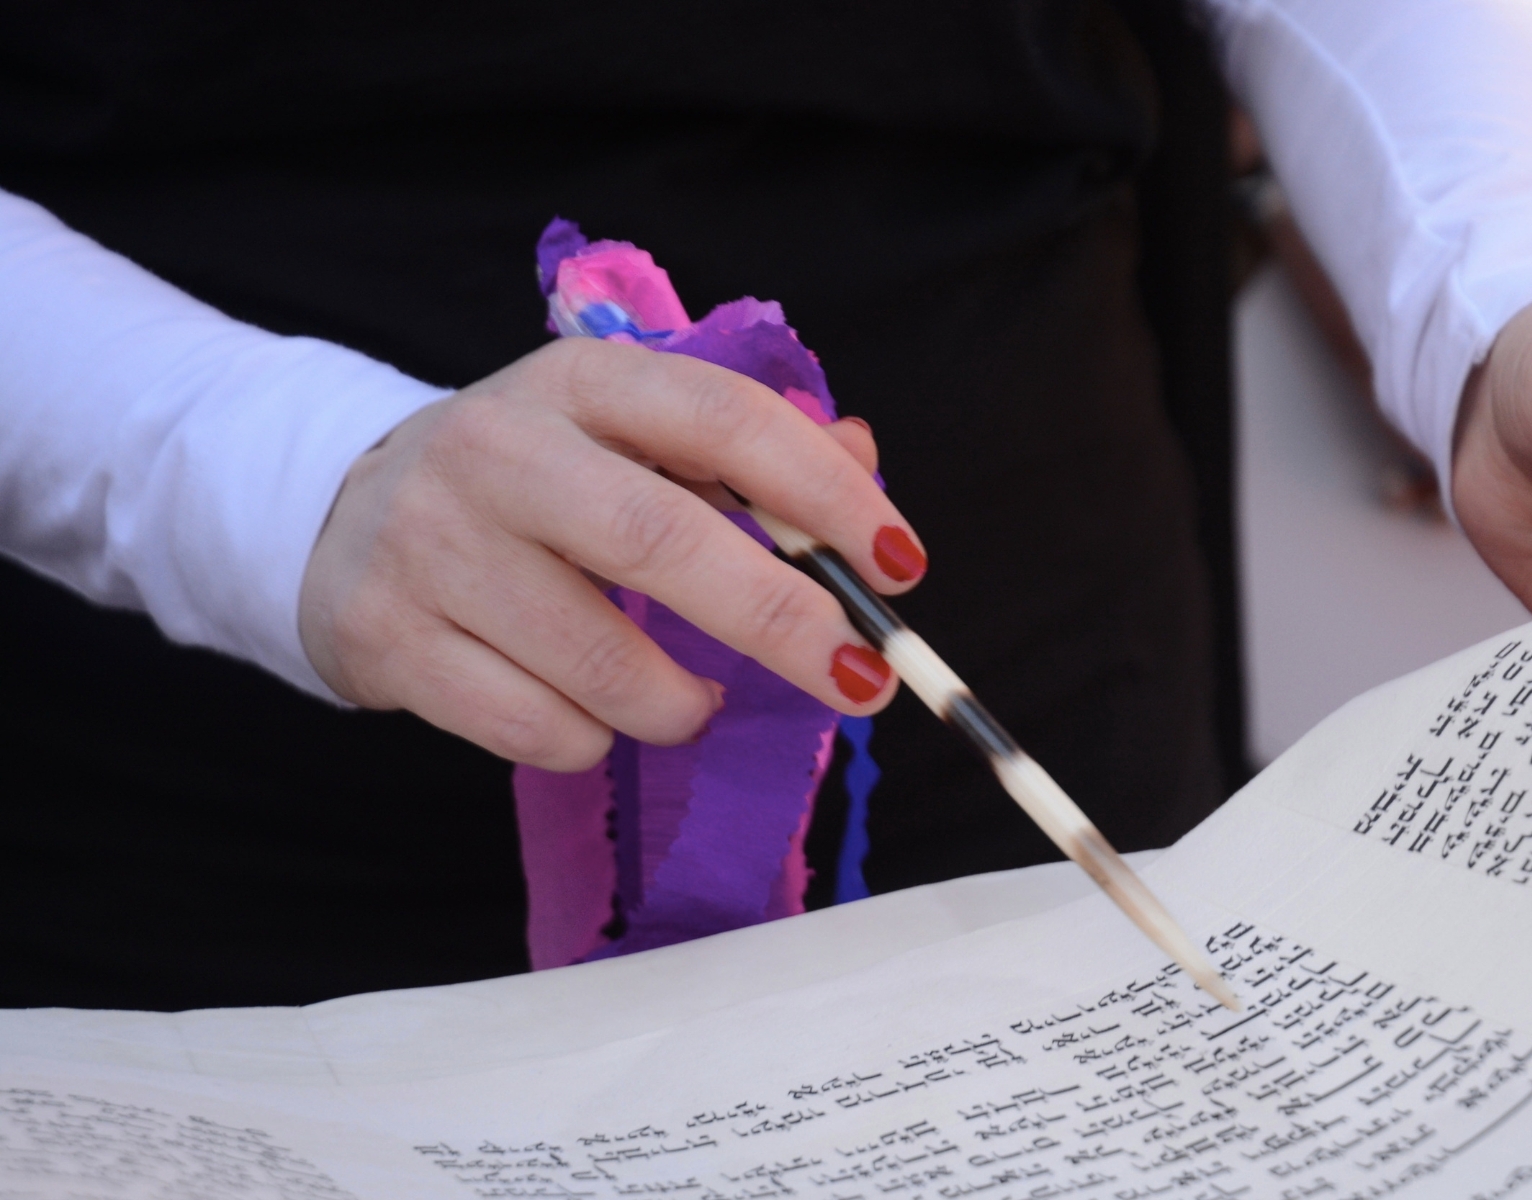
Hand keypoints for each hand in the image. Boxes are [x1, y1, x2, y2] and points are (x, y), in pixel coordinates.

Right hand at [299, 337, 925, 771]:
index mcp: (580, 380)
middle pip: (663, 540)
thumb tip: (864, 464)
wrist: (340, 516)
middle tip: (861, 679)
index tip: (900, 566)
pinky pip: (537, 729)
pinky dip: (594, 739)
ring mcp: (431, 545)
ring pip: (602, 664)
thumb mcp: (631, 438)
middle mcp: (498, 449)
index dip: (826, 496)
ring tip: (698, 699)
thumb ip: (750, 452)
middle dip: (784, 622)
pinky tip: (592, 710)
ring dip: (683, 703)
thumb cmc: (536, 485)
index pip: (724, 419)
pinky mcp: (387, 638)